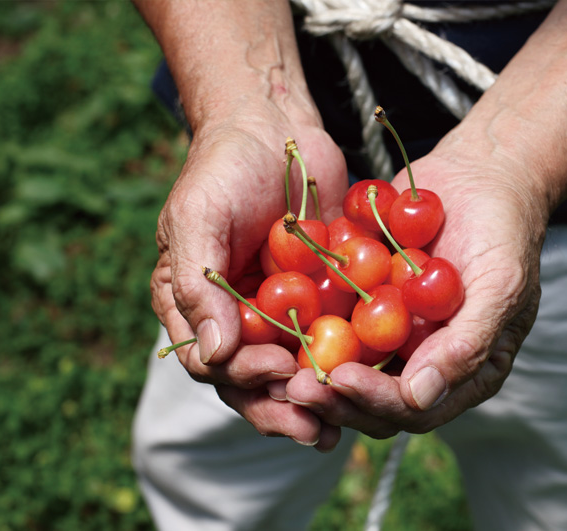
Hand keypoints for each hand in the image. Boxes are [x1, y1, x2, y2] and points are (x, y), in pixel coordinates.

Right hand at [150, 106, 347, 449]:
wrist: (275, 129)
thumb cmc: (224, 168)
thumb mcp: (197, 219)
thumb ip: (198, 286)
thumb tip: (213, 356)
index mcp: (194, 307)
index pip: (212, 363)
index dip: (244, 378)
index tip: (279, 372)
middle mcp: (234, 318)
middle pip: (254, 380)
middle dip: (283, 405)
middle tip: (315, 426)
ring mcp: (277, 311)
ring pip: (294, 368)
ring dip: (316, 398)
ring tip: (342, 426)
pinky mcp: (318, 298)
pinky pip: (331, 337)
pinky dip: (347, 362)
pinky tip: (372, 380)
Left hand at [284, 138, 546, 437]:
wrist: (480, 173)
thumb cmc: (503, 228)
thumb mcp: (499, 284)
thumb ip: (467, 344)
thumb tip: (421, 398)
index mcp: (464, 371)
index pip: (415, 408)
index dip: (375, 400)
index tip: (338, 379)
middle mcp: (425, 360)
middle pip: (374, 401)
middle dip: (334, 397)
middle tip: (294, 384)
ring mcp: (395, 334)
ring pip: (348, 369)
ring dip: (314, 371)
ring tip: (276, 362)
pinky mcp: (368, 305)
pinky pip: (335, 325)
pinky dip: (309, 328)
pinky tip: (278, 319)